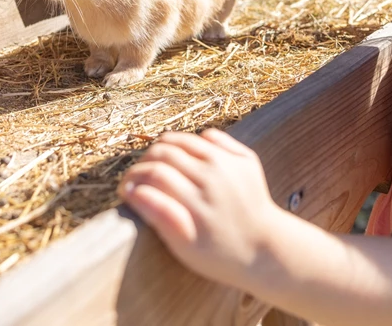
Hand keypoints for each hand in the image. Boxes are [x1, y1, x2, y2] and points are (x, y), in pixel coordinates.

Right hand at [119, 129, 282, 290]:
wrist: (266, 249)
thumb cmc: (220, 254)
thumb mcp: (185, 247)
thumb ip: (159, 216)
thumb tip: (131, 190)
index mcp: (198, 201)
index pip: (154, 173)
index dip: (133, 178)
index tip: (125, 188)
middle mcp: (214, 176)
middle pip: (165, 152)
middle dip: (144, 163)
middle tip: (139, 177)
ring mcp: (230, 163)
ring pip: (184, 140)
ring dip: (164, 148)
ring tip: (157, 165)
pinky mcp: (244, 157)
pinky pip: (210, 136)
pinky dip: (192, 143)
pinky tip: (187, 160)